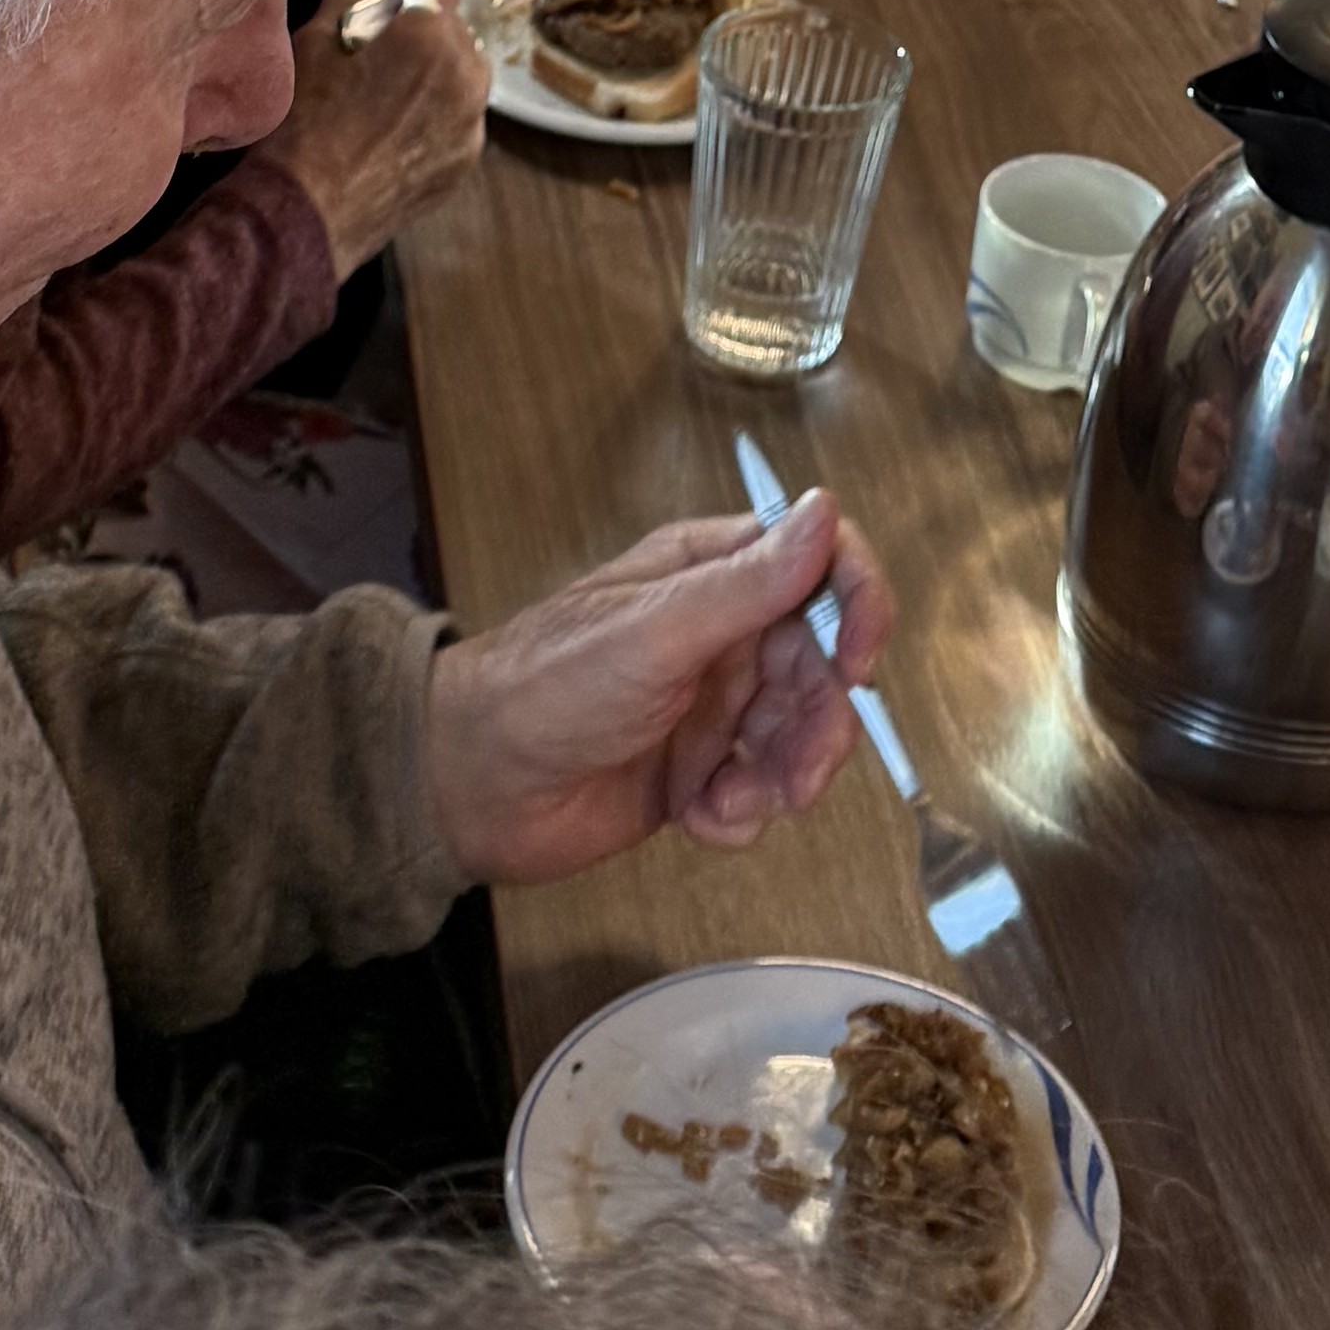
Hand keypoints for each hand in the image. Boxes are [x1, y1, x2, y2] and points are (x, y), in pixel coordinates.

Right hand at [268, 0, 488, 267]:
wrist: (308, 213)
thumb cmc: (304, 124)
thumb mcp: (315, 44)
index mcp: (429, 34)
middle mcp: (464, 74)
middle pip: (455, 26)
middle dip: (426, 21)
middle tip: (385, 34)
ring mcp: (471, 122)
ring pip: (464, 72)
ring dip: (437, 66)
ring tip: (391, 82)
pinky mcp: (465, 161)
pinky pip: (461, 117)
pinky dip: (439, 110)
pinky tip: (397, 123)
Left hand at [422, 489, 890, 889]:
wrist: (469, 789)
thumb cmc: (552, 687)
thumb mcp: (654, 632)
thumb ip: (746, 583)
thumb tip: (827, 506)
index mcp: (711, 574)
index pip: (819, 563)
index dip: (857, 603)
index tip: (860, 663)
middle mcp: (722, 633)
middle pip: (821, 666)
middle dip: (821, 724)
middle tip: (801, 779)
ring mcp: (710, 706)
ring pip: (797, 735)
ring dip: (785, 778)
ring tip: (733, 809)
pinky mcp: (696, 774)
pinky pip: (755, 792)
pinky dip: (741, 815)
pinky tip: (699, 823)